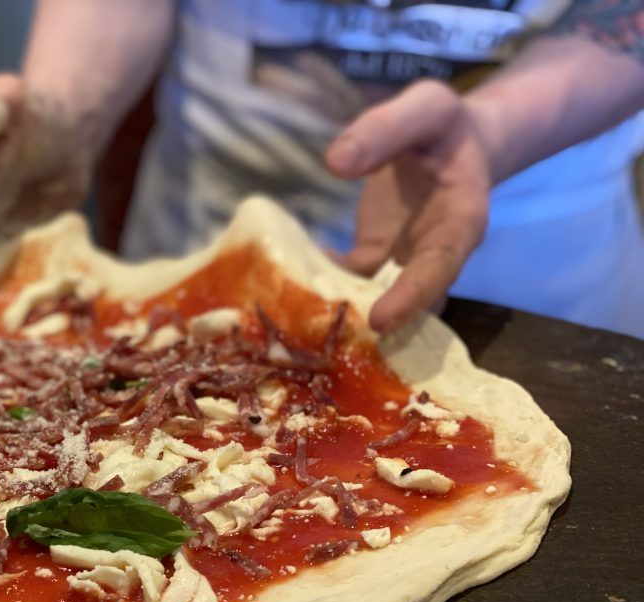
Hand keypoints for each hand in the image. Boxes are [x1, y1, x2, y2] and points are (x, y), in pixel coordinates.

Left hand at [325, 80, 491, 332]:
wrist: (450, 140)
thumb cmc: (443, 125)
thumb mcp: (426, 107)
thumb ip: (387, 128)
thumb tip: (335, 162)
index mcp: (460, 221)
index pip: (441, 266)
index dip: (414, 296)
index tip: (382, 321)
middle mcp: (434, 251)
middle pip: (409, 298)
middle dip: (377, 322)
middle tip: (339, 342)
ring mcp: (403, 257)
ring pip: (376, 294)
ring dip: (344, 308)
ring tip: (304, 321)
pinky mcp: (375, 253)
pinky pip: (350, 274)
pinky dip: (323, 278)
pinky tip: (292, 272)